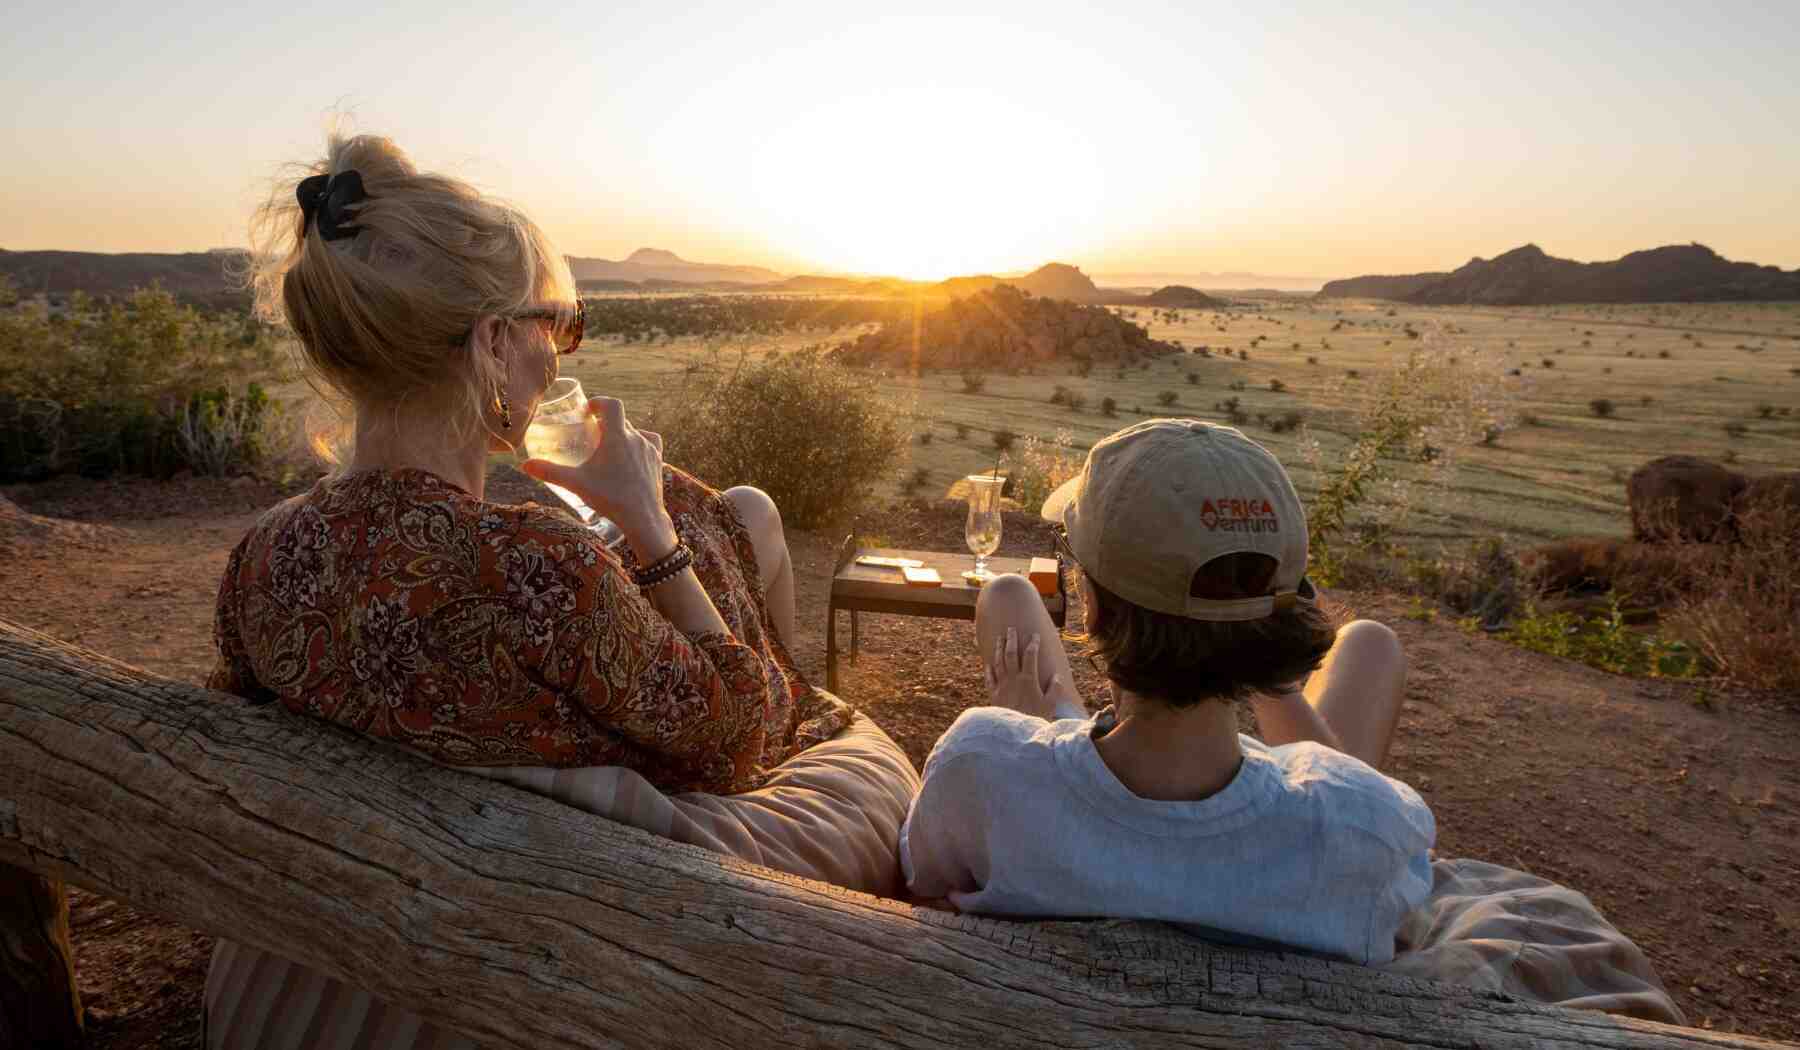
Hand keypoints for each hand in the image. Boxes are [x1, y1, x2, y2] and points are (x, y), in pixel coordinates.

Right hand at [522, 397, 676, 557]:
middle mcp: (636, 438)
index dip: (599, 402)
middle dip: (606, 422)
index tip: (588, 410)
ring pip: (635, 432)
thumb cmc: (610, 497)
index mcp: (617, 436)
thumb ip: (550, 472)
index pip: (612, 405)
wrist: (642, 517)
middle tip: (592, 432)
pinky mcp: (658, 461)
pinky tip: (632, 453)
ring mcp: (650, 449)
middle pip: (621, 419)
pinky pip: (649, 443)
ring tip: (609, 446)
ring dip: (622, 433)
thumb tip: (525, 465)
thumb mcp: (576, 483)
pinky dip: (639, 443)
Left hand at [984, 628, 1067, 720]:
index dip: (1033, 643)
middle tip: (1011, 628)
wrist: (1014, 734)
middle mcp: (1013, 679)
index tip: (1034, 635)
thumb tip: (1056, 676)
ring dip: (999, 649)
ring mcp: (1002, 686)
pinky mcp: (994, 694)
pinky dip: (988, 668)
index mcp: (1028, 680)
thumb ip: (1054, 690)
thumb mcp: (1050, 706)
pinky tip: (988, 663)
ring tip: (999, 638)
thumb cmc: (1035, 719)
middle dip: (1011, 639)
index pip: (1030, 655)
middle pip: (1011, 654)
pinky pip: (989, 678)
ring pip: (998, 662)